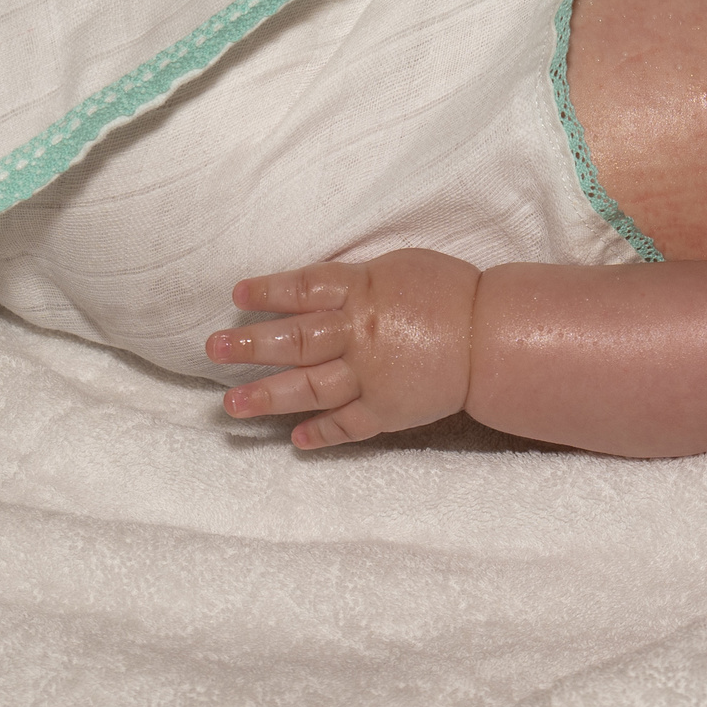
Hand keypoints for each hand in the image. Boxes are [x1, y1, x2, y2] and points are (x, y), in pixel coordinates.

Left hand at [207, 251, 479, 448]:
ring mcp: (371, 377)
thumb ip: (357, 279)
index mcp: (363, 291)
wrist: (493, 338)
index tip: (237, 295)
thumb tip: (318, 287)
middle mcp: (359, 335)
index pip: (304, 289)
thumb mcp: (399, 266)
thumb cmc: (451, 292)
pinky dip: (321, 434)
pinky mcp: (387, 411)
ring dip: (267, 395)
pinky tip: (294, 440)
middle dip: (250, 346)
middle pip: (295, 340)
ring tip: (230, 403)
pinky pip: (347, 425)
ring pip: (309, 387)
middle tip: (214, 348)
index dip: (269, 292)